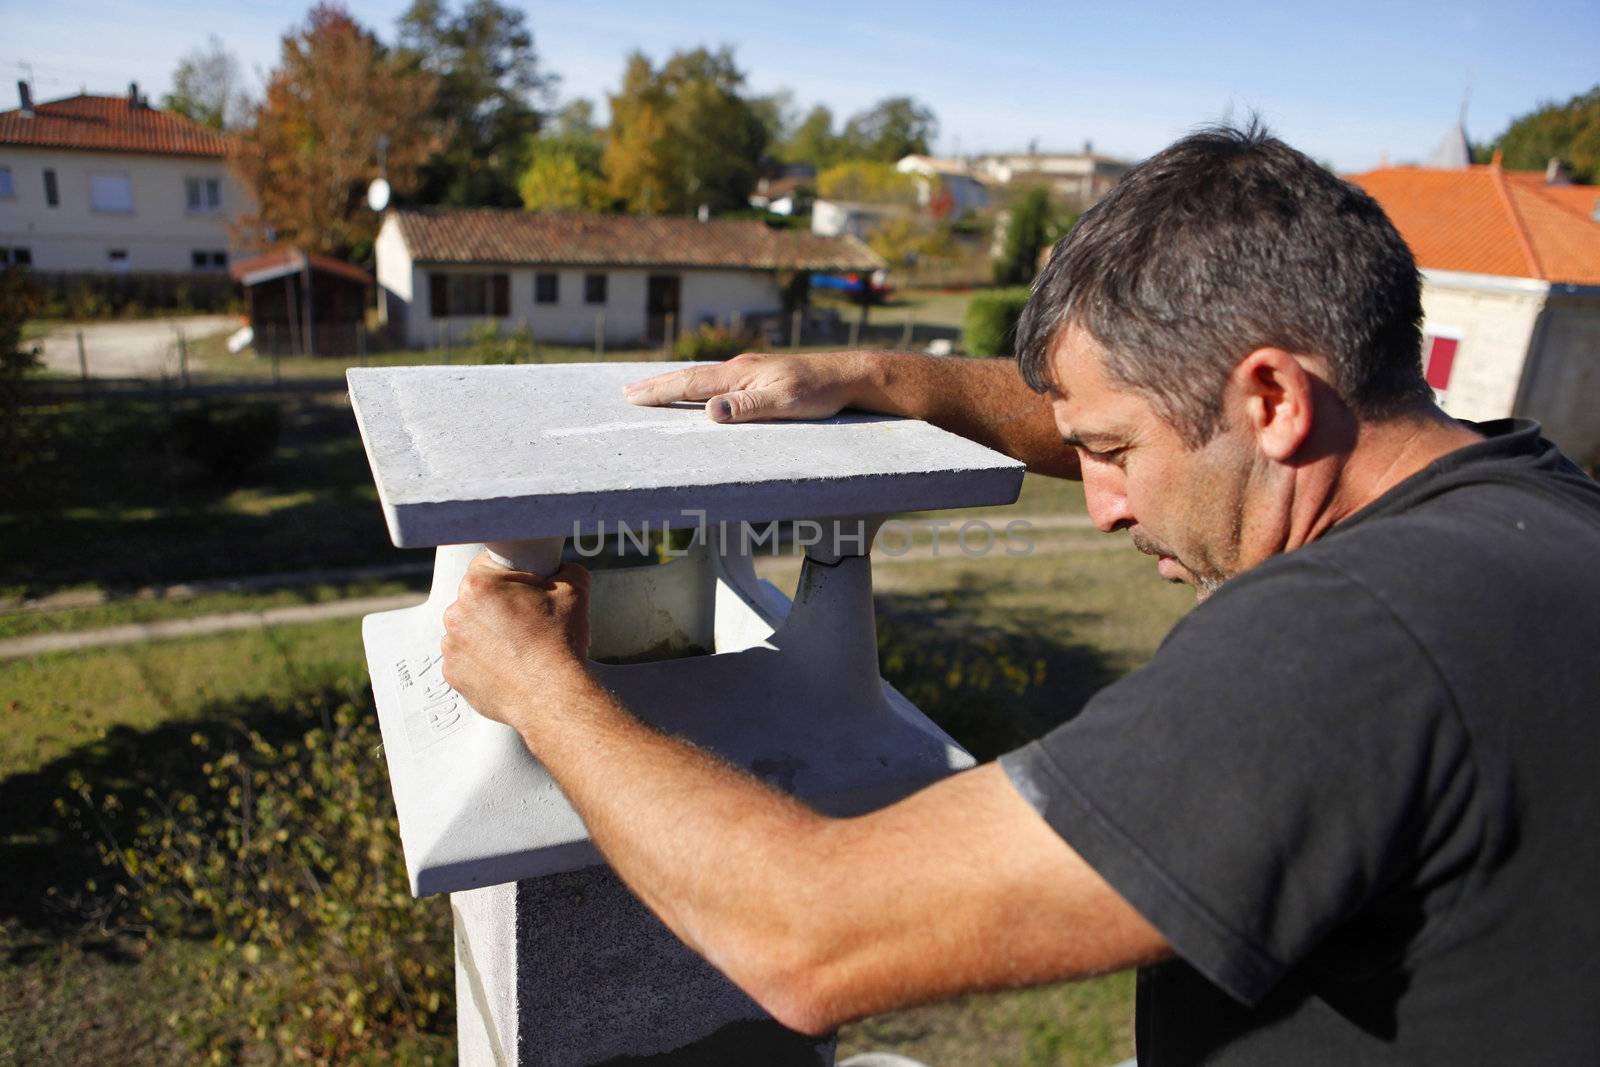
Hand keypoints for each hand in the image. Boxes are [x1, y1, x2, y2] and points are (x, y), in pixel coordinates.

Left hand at [440, 554, 592, 730]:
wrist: (553, 696)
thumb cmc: (560, 644)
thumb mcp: (575, 592)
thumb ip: (566, 570)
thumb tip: (564, 569)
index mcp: (479, 585)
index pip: (488, 564)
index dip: (512, 575)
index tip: (525, 589)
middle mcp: (456, 613)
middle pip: (476, 598)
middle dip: (498, 605)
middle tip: (527, 621)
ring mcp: (451, 646)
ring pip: (469, 629)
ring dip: (487, 633)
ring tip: (518, 647)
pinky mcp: (453, 674)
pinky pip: (466, 659)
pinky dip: (482, 661)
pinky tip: (507, 666)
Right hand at [623, 351, 868, 422]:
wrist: (846, 375)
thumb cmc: (819, 393)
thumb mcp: (785, 403)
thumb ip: (748, 407)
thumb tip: (710, 411)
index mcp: (740, 374)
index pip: (690, 383)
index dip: (660, 391)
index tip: (632, 396)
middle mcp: (740, 367)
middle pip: (689, 376)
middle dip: (657, 385)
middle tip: (627, 392)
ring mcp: (749, 370)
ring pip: (702, 377)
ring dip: (674, 383)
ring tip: (652, 389)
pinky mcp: (759, 374)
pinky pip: (717, 379)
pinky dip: (695, 384)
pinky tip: (696, 389)